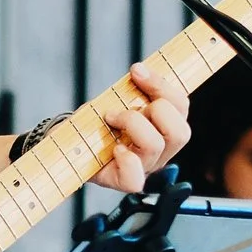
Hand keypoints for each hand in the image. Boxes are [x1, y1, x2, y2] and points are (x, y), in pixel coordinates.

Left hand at [89, 61, 191, 193]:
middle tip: (124, 106)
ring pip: (155, 146)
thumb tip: (140, 71)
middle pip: (180, 132)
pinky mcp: (123, 181)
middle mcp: (160, 151)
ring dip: (131, 122)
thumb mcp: (117, 99)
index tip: (135, 70)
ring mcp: (144, 167)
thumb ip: (134, 88)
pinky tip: (114, 148)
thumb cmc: (97, 120)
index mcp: (164, 127)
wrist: (69, 142)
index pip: (181, 106)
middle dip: (155, 107)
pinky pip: (135, 179)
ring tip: (110, 118)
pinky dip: (125, 160)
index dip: (162, 85)